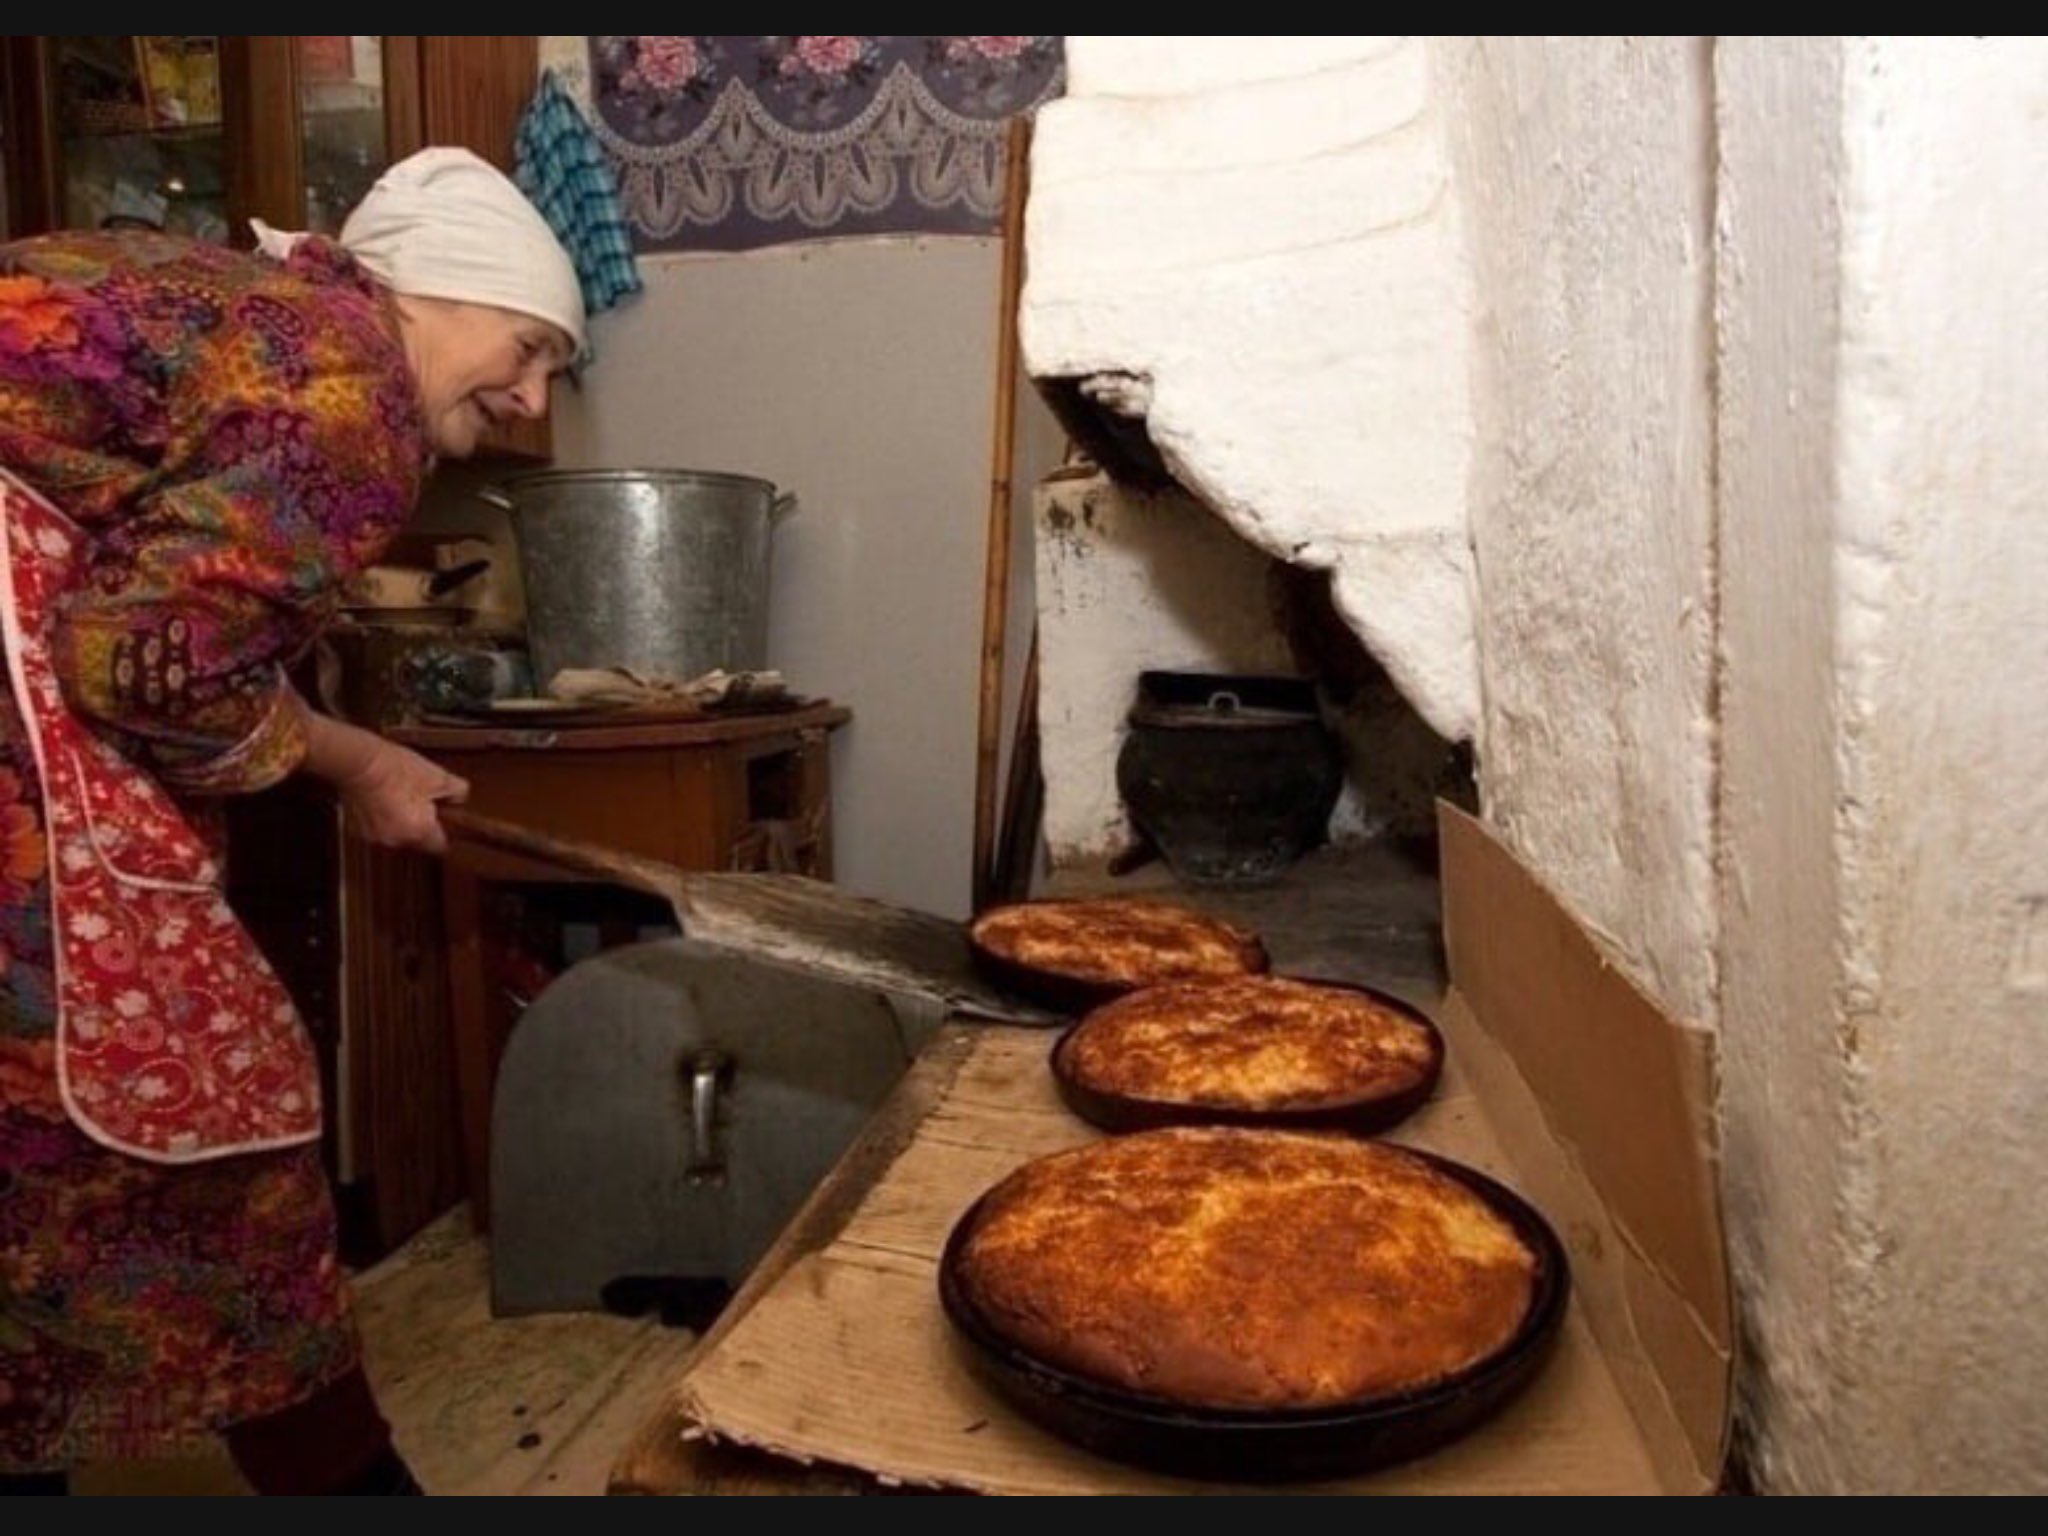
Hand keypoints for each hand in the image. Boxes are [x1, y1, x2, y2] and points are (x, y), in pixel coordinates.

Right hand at [336, 738, 469, 853]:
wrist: (358, 761)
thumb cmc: (395, 769)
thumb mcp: (438, 776)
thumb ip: (458, 793)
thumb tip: (459, 799)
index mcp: (419, 832)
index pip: (441, 846)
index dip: (446, 832)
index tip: (447, 821)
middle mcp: (396, 841)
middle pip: (418, 840)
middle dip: (423, 824)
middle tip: (423, 800)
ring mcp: (374, 837)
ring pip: (397, 834)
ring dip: (402, 821)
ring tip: (401, 796)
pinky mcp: (357, 829)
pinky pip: (379, 828)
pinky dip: (383, 818)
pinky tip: (384, 798)